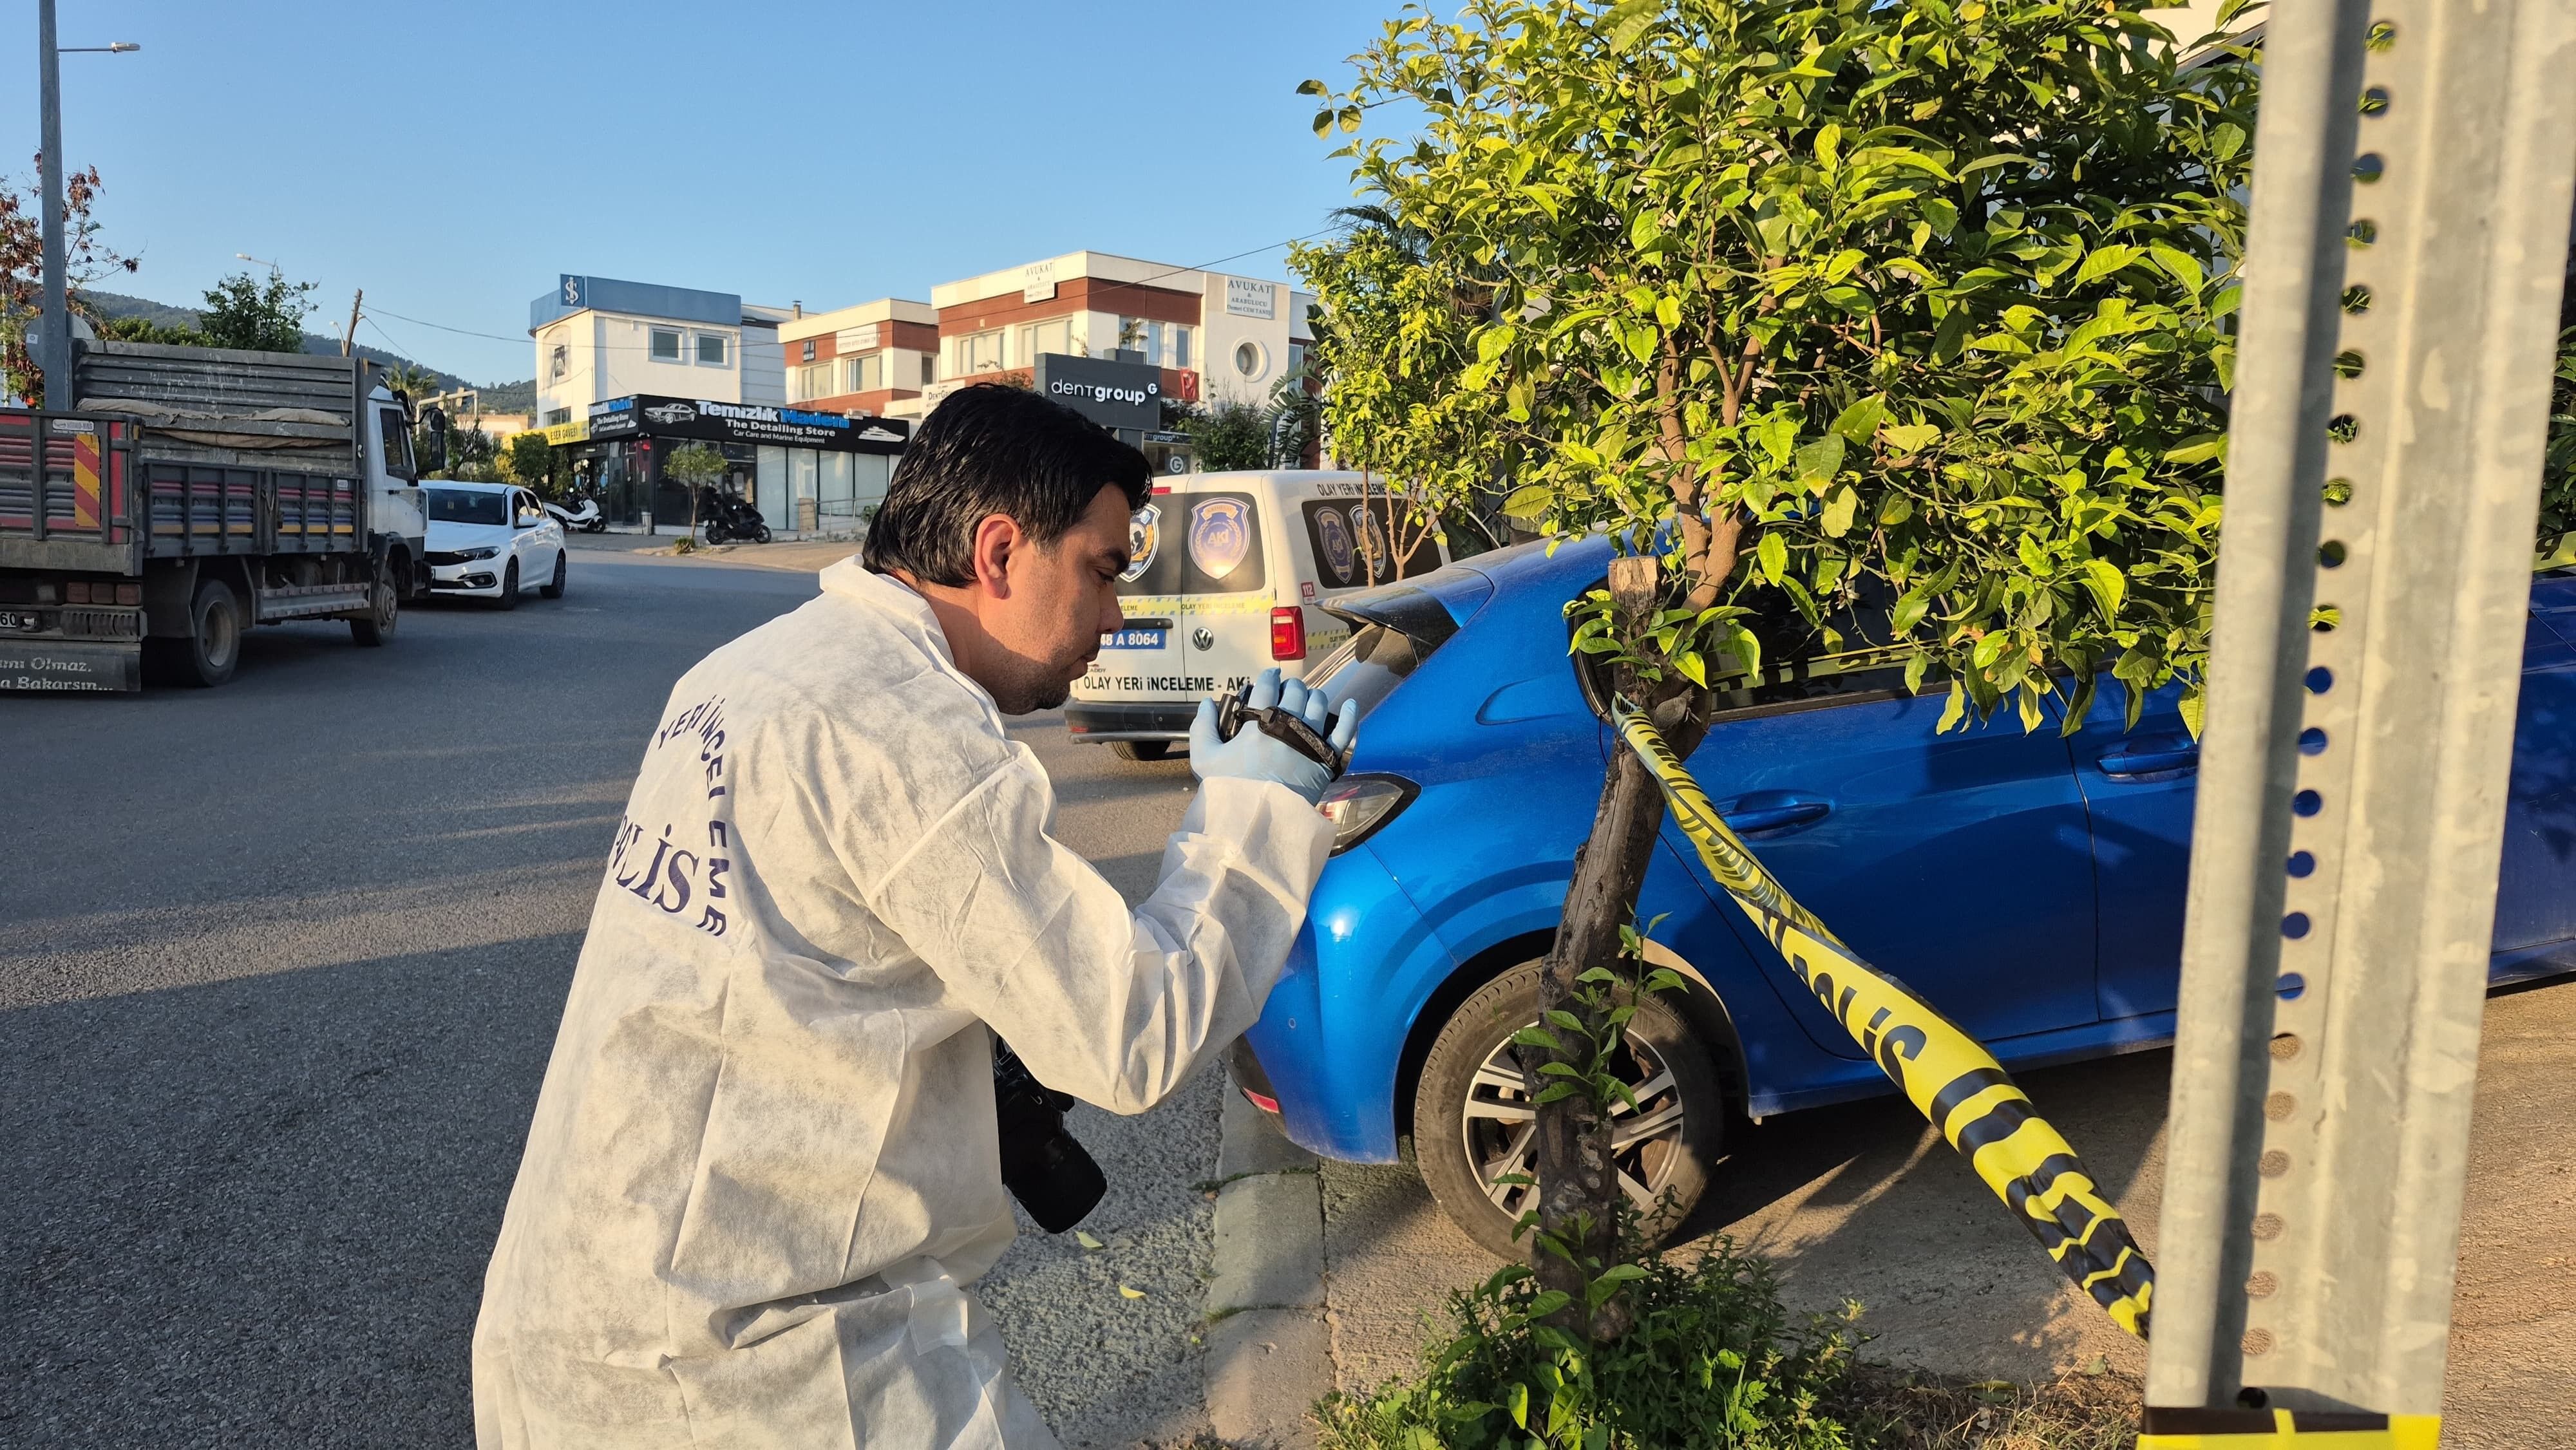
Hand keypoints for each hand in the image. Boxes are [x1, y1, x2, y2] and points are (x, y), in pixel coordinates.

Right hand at [1188, 668, 1358, 804]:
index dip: (1267, 677)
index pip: (1266, 686)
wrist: (1258, 822)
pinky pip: (1345, 730)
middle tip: (1286, 692)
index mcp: (1259, 722)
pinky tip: (1351, 704)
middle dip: (1290, 686)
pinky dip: (1350, 714)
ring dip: (1312, 696)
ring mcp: (1311, 740)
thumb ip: (1202, 727)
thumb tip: (1206, 703)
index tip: (1269, 677)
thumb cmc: (1231, 790)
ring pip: (1319, 703)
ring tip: (1307, 700)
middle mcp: (1288, 725)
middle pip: (1295, 691)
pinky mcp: (1328, 758)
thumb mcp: (1205, 759)